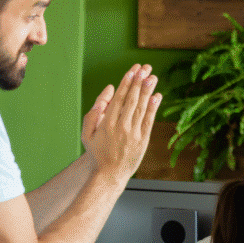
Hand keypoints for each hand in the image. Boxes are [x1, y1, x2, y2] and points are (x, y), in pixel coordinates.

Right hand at [83, 64, 160, 183]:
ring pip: (141, 109)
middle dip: (138, 82)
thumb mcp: (87, 133)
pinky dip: (153, 108)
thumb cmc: (97, 152)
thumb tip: (109, 90)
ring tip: (152, 77)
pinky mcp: (143, 141)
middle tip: (145, 68)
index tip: (132, 71)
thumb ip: (95, 111)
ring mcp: (133, 134)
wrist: (109, 174)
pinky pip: (149, 121)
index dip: (126, 83)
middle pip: (131, 100)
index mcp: (106, 124)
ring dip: (148, 91)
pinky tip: (157, 96)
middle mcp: (121, 127)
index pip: (118, 99)